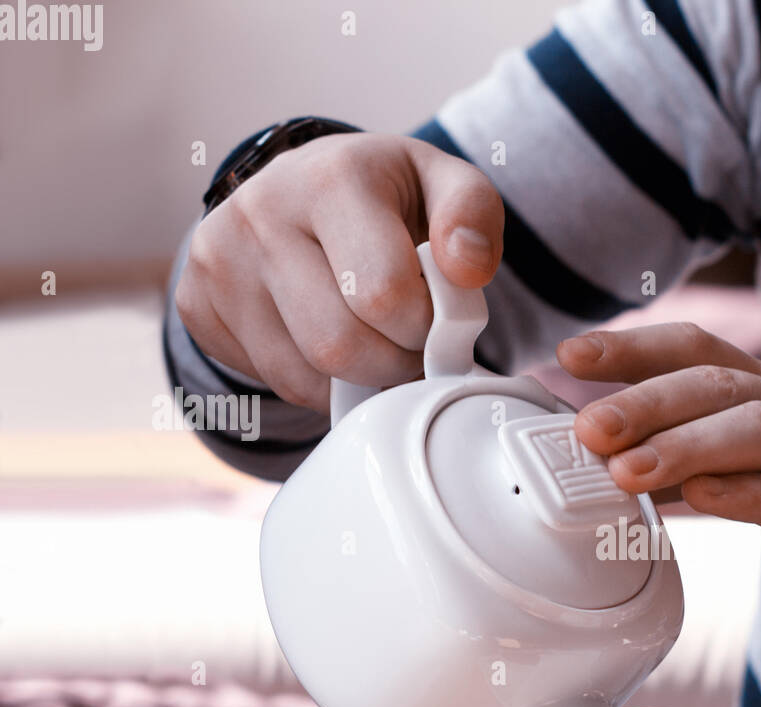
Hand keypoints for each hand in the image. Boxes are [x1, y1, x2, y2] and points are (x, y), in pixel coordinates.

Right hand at [175, 132, 503, 413]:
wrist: (309, 190)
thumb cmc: (388, 197)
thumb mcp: (445, 186)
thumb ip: (473, 216)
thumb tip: (467, 267)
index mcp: (329, 178)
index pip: (383, 295)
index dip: (425, 325)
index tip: (435, 314)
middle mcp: (258, 213)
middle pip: (339, 345)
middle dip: (394, 361)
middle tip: (410, 340)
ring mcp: (217, 262)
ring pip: (305, 377)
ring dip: (359, 380)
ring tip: (376, 339)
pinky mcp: (198, 305)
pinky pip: (276, 383)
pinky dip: (320, 382)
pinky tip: (331, 341)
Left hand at [559, 322, 760, 595]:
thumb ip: (714, 464)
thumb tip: (629, 476)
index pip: (702, 351)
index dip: (637, 349)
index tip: (570, 354)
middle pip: (723, 386)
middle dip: (648, 402)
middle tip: (584, 428)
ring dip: (689, 448)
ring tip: (625, 469)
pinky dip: (758, 496)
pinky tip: (707, 501)